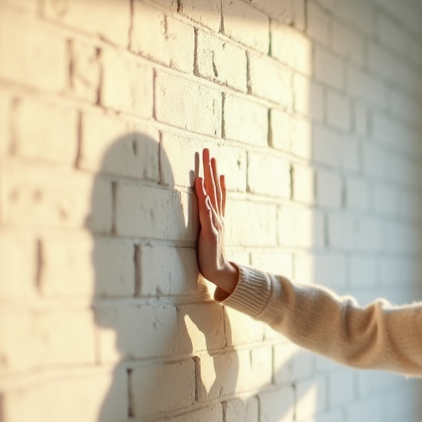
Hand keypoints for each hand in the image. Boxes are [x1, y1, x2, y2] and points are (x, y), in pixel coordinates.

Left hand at [194, 147, 238, 295]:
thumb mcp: (213, 233)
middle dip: (212, 169)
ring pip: (212, 196)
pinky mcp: (210, 232)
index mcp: (219, 217)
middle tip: (208, 151)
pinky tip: (202, 187)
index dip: (216, 175)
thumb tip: (209, 203)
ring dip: (210, 178)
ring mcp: (215, 223)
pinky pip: (207, 213)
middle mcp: (219, 217)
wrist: (218, 271)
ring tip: (208, 162)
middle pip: (216, 189)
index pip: (219, 192)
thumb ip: (212, 218)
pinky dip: (205, 199)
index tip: (214, 158)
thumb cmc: (211, 253)